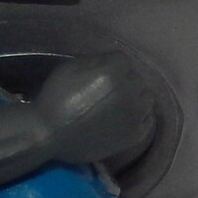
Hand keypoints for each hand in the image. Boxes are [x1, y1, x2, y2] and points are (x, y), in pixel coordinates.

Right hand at [35, 52, 156, 164]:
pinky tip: (125, 118)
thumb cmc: (55, 99)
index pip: (124, 60)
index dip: (111, 66)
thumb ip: (95, 60)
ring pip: (146, 98)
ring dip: (134, 98)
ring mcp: (135, 114)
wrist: (49, 136)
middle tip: (107, 91)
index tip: (100, 74)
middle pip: (136, 78)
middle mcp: (129, 91)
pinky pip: (148, 120)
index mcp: (113, 72)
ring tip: (117, 105)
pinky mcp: (135, 135)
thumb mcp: (69, 68)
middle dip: (124, 81)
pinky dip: (140, 117)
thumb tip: (110, 61)